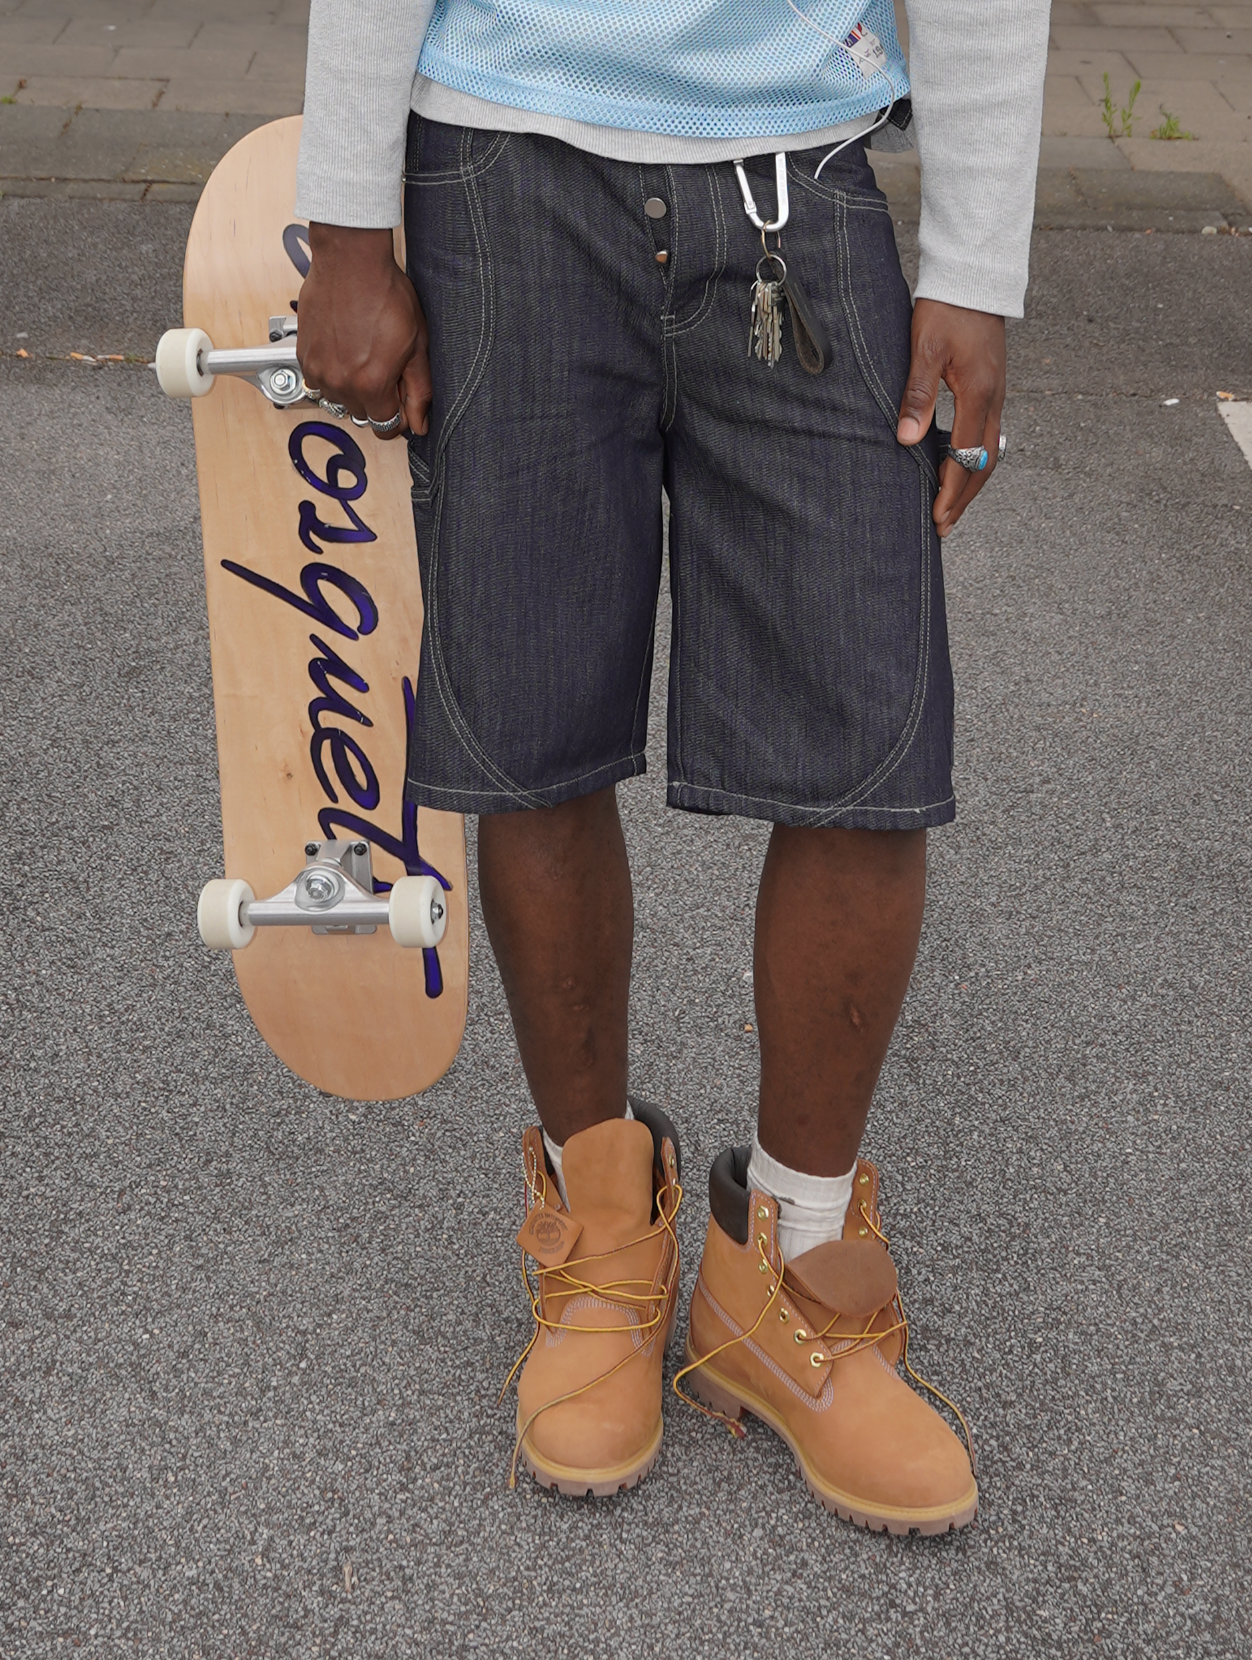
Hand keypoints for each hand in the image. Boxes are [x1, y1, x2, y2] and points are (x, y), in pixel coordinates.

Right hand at [296, 223, 431, 438]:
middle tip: (386, 368)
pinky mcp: (304, 356)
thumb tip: (420, 424)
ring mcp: (319, 370)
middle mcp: (340, 383)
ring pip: (340, 400)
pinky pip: (320, 382)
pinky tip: (345, 350)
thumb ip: (419, 390)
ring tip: (363, 356)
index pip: (386, 428)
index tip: (401, 398)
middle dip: (377, 399)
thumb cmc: (385, 293)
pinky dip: (333, 373)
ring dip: (353, 388)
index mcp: (372, 384)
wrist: (350, 261)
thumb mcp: (417, 343)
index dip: (399, 416)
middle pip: (363, 415)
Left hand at [896, 299, 1005, 537]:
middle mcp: (994, 399)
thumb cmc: (946, 309)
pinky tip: (956, 471)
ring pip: (987, 452)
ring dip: (969, 483)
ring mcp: (996, 394)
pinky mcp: (991, 388)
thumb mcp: (924, 350)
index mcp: (979, 394)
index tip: (937, 517)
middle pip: (983, 463)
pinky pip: (985, 435)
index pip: (966, 457)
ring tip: (950, 509)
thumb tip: (908, 439)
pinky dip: (972, 461)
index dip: (951, 490)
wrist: (973, 277)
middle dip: (963, 498)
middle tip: (943, 527)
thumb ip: (917, 395)